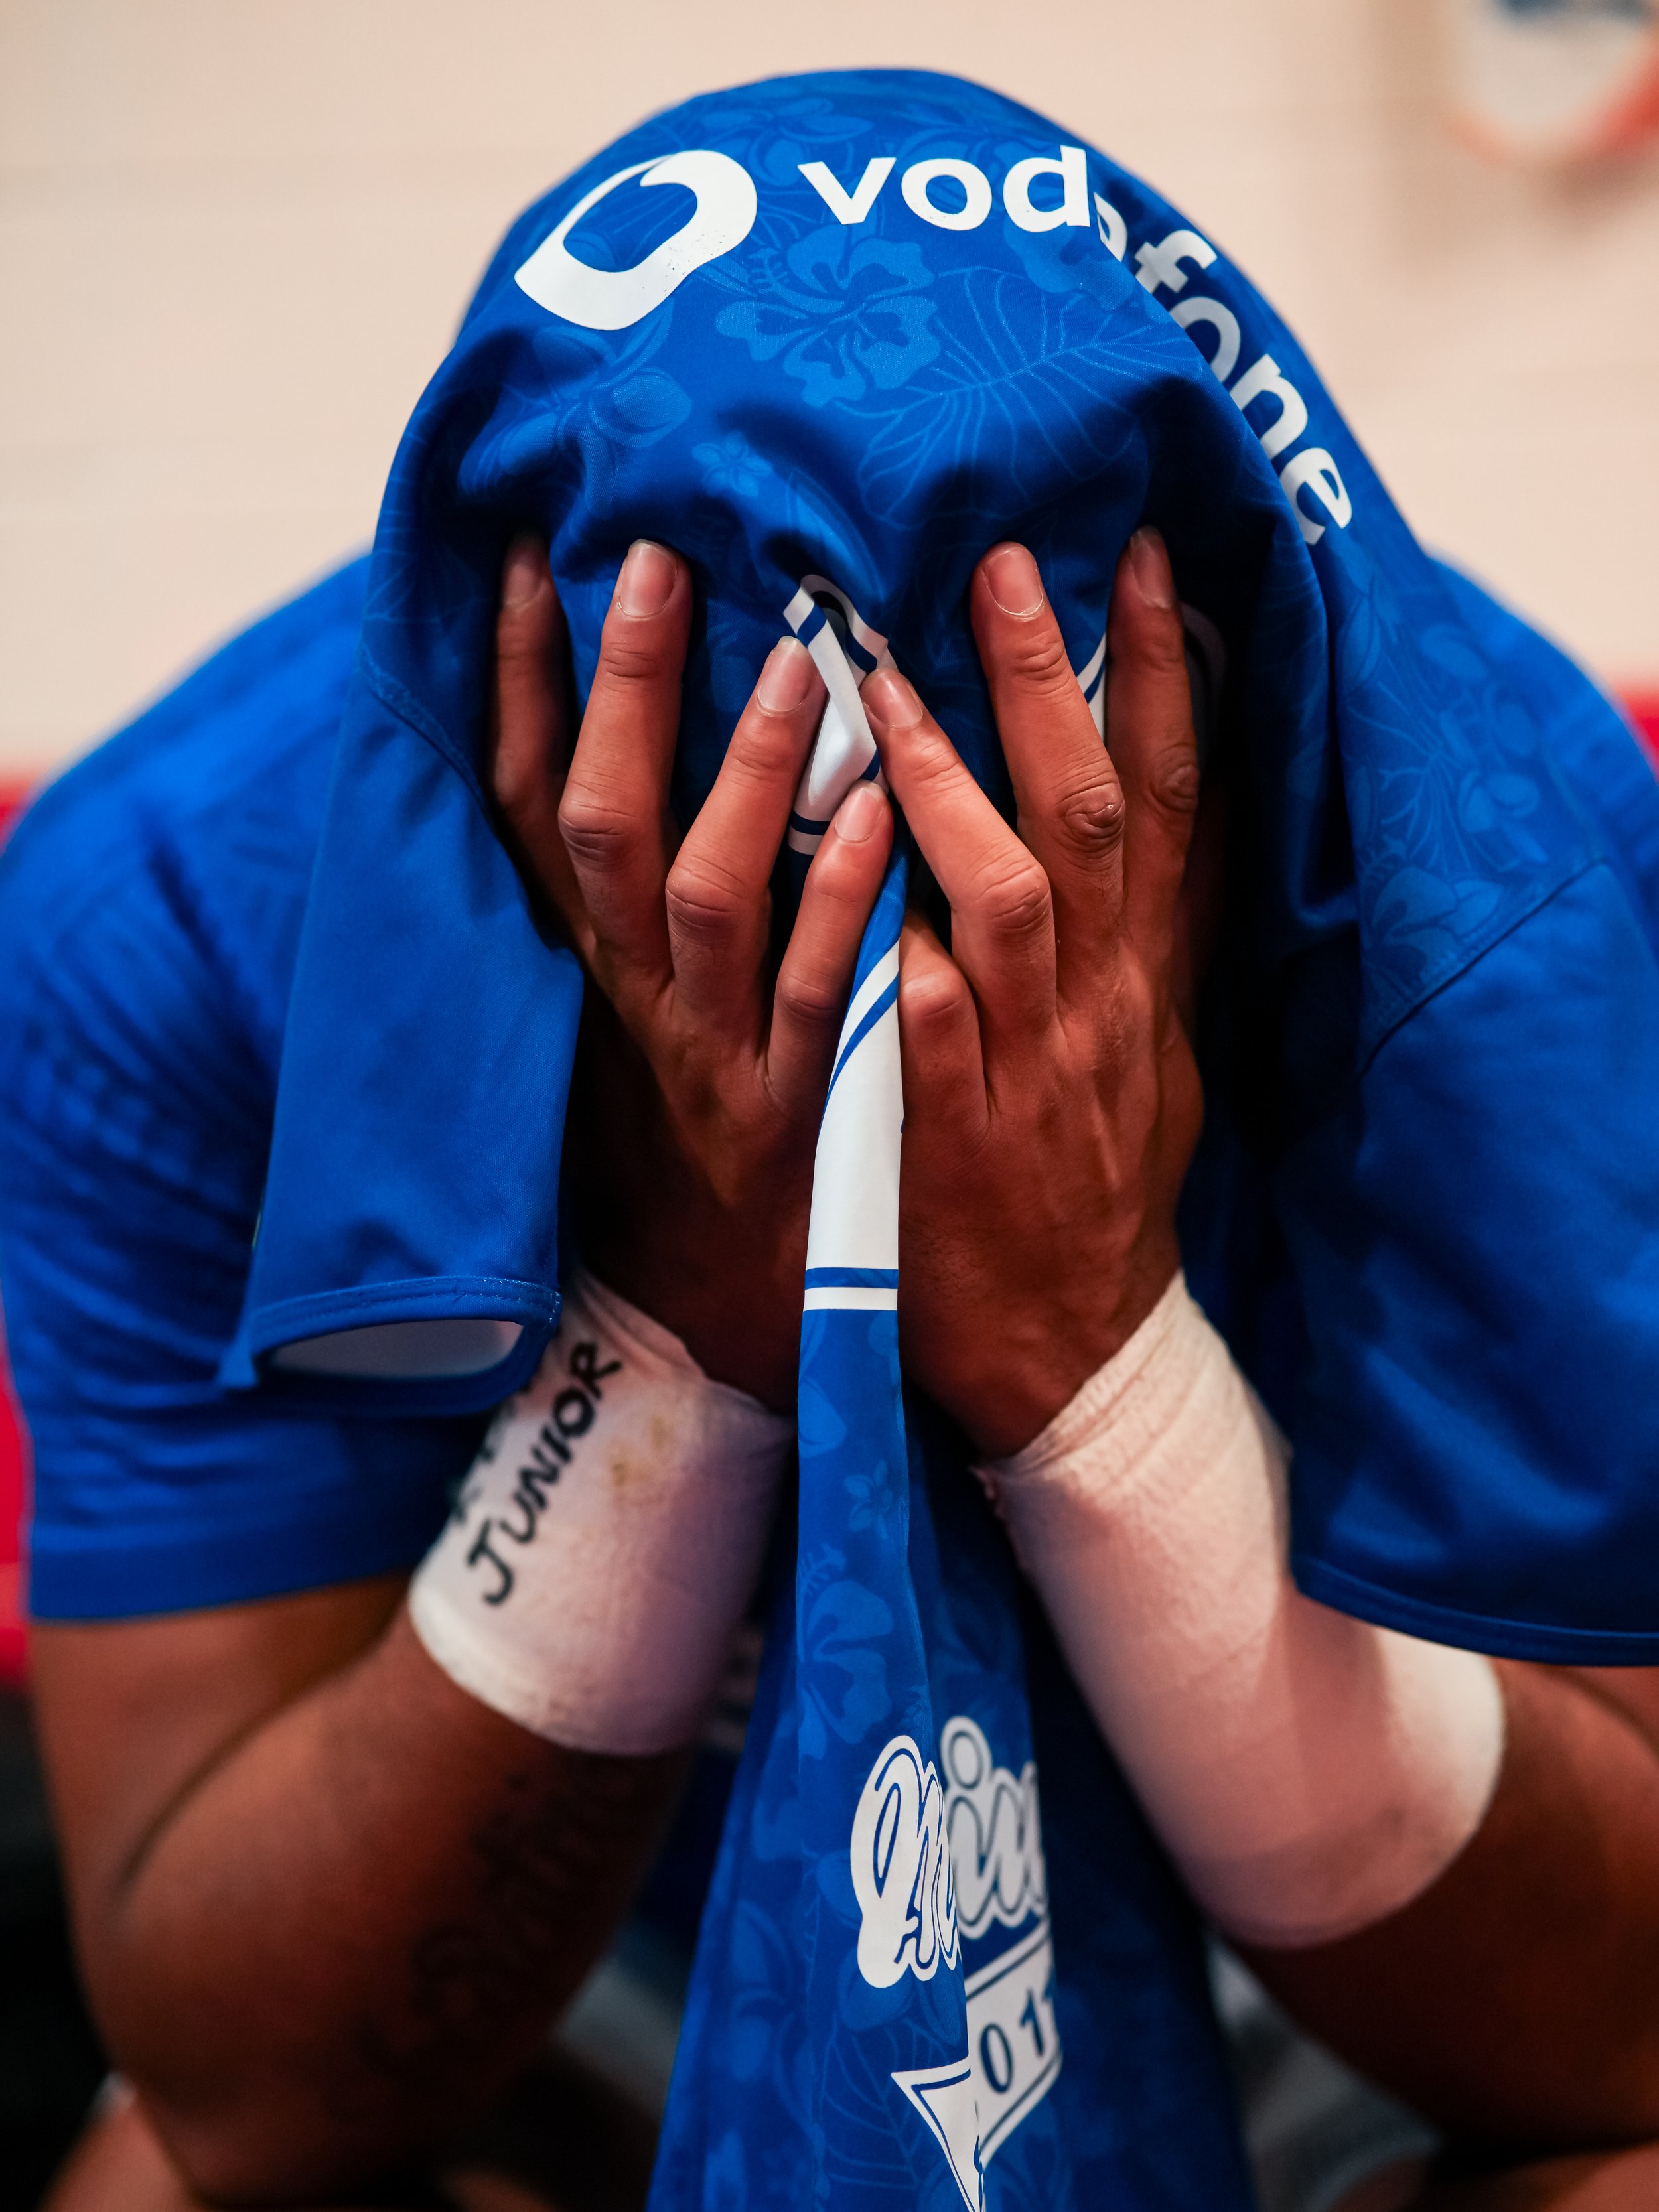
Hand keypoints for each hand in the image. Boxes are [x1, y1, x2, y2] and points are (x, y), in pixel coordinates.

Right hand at [489, 536, 893, 1407]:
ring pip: (705, 898)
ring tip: (803, 659)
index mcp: (585, 952)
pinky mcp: (793, 1107)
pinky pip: (815, 994)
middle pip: (597, 826)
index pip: (525, 797)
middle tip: (658, 557)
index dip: (520, 679)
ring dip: (745, 778)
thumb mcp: (632, 988)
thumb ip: (632, 871)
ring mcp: (707, 1050)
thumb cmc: (686, 1115)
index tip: (535, 549)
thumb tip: (638, 718)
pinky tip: (893, 809)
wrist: (726, 1303)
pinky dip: (845, 901)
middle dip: (618, 694)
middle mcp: (629, 991)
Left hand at [862, 531, 1203, 1457]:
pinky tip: (873, 914)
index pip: (1168, 795)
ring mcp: (1028, 1071)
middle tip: (999, 566)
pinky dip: (915, 978)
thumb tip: (1175, 801)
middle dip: (1052, 689)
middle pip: (1088, 821)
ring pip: (1007, 911)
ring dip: (950, 798)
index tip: (1133, 557)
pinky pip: (933, 1046)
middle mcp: (1096, 1004)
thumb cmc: (1098, 1179)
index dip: (1162, 674)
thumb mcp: (1154, 1045)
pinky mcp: (957, 1143)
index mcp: (1141, 972)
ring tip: (882, 689)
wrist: (1077, 1345)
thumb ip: (1156, 927)